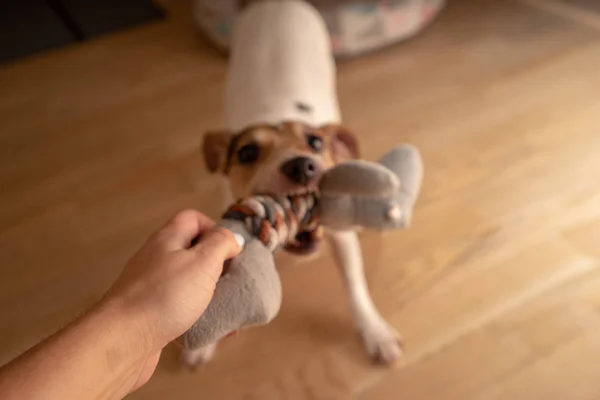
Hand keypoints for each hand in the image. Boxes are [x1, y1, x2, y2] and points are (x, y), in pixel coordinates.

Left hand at [101, 210, 241, 388]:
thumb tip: (232, 238)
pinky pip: (178, 307)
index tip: (230, 251)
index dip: (214, 229)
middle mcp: (156, 258)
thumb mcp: (202, 263)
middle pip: (191, 251)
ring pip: (186, 281)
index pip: (193, 218)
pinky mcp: (148, 312)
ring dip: (208, 293)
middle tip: (232, 282)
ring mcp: (150, 286)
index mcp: (168, 239)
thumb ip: (220, 244)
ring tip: (226, 309)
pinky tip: (207, 328)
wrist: (121, 340)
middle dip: (215, 266)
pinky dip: (195, 315)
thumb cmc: (165, 296)